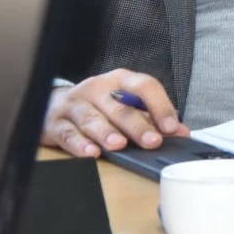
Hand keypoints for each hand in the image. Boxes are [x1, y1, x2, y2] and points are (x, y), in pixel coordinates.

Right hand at [44, 71, 187, 157]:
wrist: (52, 104)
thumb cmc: (98, 105)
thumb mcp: (126, 104)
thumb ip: (152, 118)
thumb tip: (181, 133)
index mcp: (120, 80)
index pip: (144, 86)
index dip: (160, 106)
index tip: (172, 127)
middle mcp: (97, 88)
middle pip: (120, 107)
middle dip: (138, 126)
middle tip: (152, 141)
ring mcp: (74, 104)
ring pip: (92, 119)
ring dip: (107, 133)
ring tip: (119, 145)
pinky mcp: (55, 123)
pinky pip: (68, 134)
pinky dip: (79, 144)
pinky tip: (91, 153)